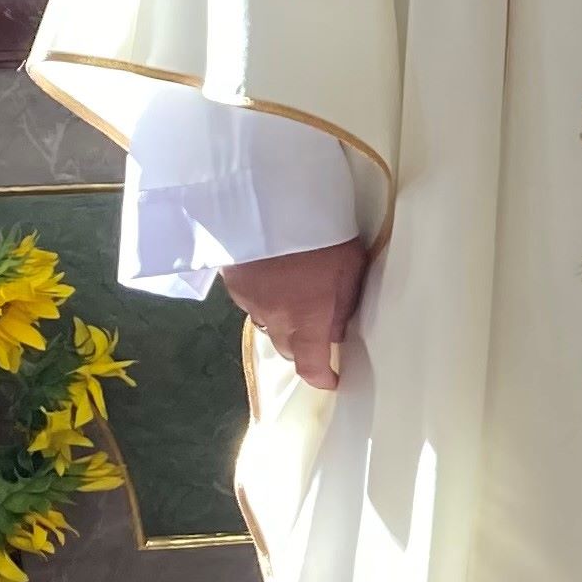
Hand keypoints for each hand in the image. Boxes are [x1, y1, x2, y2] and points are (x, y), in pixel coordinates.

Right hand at [220, 238, 366, 390]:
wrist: (267, 202)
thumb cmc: (321, 235)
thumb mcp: (349, 269)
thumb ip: (343, 304)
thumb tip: (336, 330)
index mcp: (306, 319)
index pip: (310, 365)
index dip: (322, 378)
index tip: (332, 379)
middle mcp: (274, 318)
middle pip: (287, 347)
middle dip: (303, 345)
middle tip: (318, 327)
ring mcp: (248, 300)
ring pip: (267, 323)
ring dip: (282, 319)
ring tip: (296, 295)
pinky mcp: (231, 281)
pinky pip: (251, 301)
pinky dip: (264, 297)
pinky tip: (274, 276)